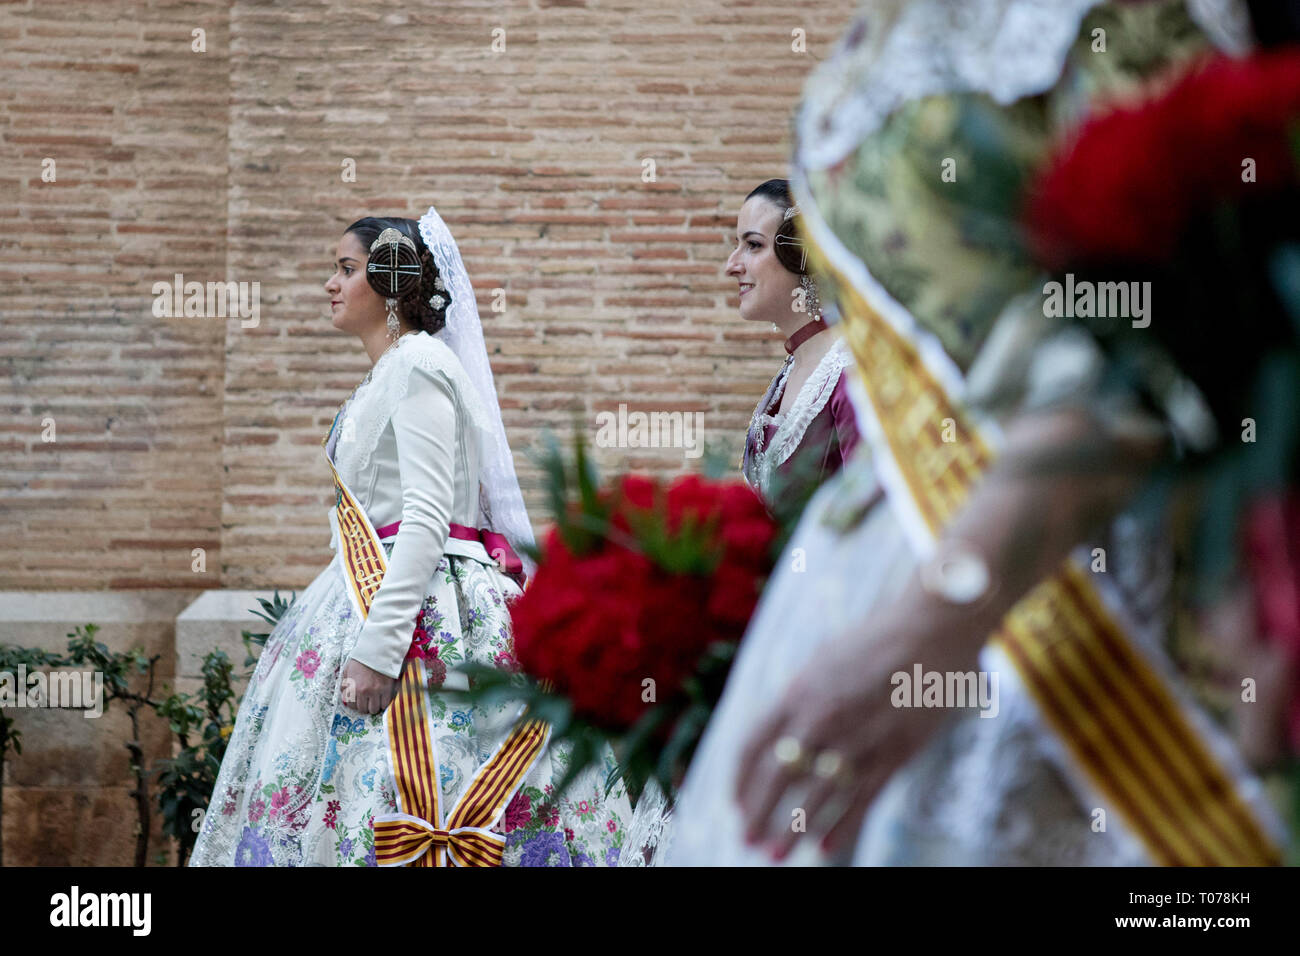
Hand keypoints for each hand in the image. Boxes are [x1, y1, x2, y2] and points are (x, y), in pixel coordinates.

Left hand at [340, 658, 398, 714]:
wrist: (378, 652)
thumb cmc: (362, 660)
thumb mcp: (348, 670)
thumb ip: (345, 683)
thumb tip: (344, 693)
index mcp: (353, 687)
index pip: (352, 705)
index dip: (355, 704)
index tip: (358, 701)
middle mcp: (364, 692)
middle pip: (363, 709)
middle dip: (364, 706)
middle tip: (366, 700)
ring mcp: (377, 692)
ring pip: (374, 709)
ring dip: (374, 706)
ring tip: (375, 700)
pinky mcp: (387, 689)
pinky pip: (385, 704)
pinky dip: (383, 703)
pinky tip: (382, 698)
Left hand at [734, 610, 972, 861]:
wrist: (931, 629)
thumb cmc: (877, 640)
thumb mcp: (824, 660)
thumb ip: (802, 697)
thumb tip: (781, 728)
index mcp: (797, 691)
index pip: (752, 744)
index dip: (739, 779)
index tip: (734, 802)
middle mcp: (820, 717)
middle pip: (776, 777)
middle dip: (757, 813)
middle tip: (747, 839)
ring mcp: (857, 737)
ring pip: (815, 797)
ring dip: (791, 831)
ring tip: (776, 856)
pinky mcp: (894, 753)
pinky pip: (860, 800)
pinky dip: (840, 827)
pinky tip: (824, 847)